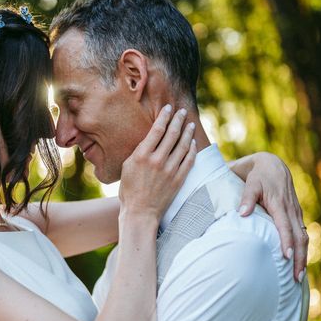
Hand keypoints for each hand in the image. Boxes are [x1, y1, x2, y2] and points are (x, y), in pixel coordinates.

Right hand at [119, 105, 196, 220]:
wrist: (141, 212)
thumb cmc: (129, 190)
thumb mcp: (127, 167)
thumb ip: (139, 151)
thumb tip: (150, 138)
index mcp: (142, 155)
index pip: (157, 129)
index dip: (164, 116)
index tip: (168, 108)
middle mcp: (157, 160)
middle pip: (172, 134)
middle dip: (179, 120)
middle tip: (183, 111)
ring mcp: (170, 170)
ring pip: (183, 145)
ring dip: (188, 132)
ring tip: (190, 124)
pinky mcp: (179, 179)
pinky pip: (189, 160)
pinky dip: (192, 149)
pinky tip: (193, 143)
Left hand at [238, 152, 306, 281]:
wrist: (272, 165)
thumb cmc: (257, 176)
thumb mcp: (250, 184)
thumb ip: (246, 198)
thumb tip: (242, 214)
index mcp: (280, 204)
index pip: (285, 226)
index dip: (287, 242)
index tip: (287, 257)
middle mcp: (291, 210)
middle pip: (300, 237)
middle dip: (300, 258)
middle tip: (296, 278)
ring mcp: (296, 213)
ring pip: (303, 237)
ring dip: (303, 257)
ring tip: (298, 277)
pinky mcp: (296, 215)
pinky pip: (302, 234)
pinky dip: (302, 249)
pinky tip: (299, 262)